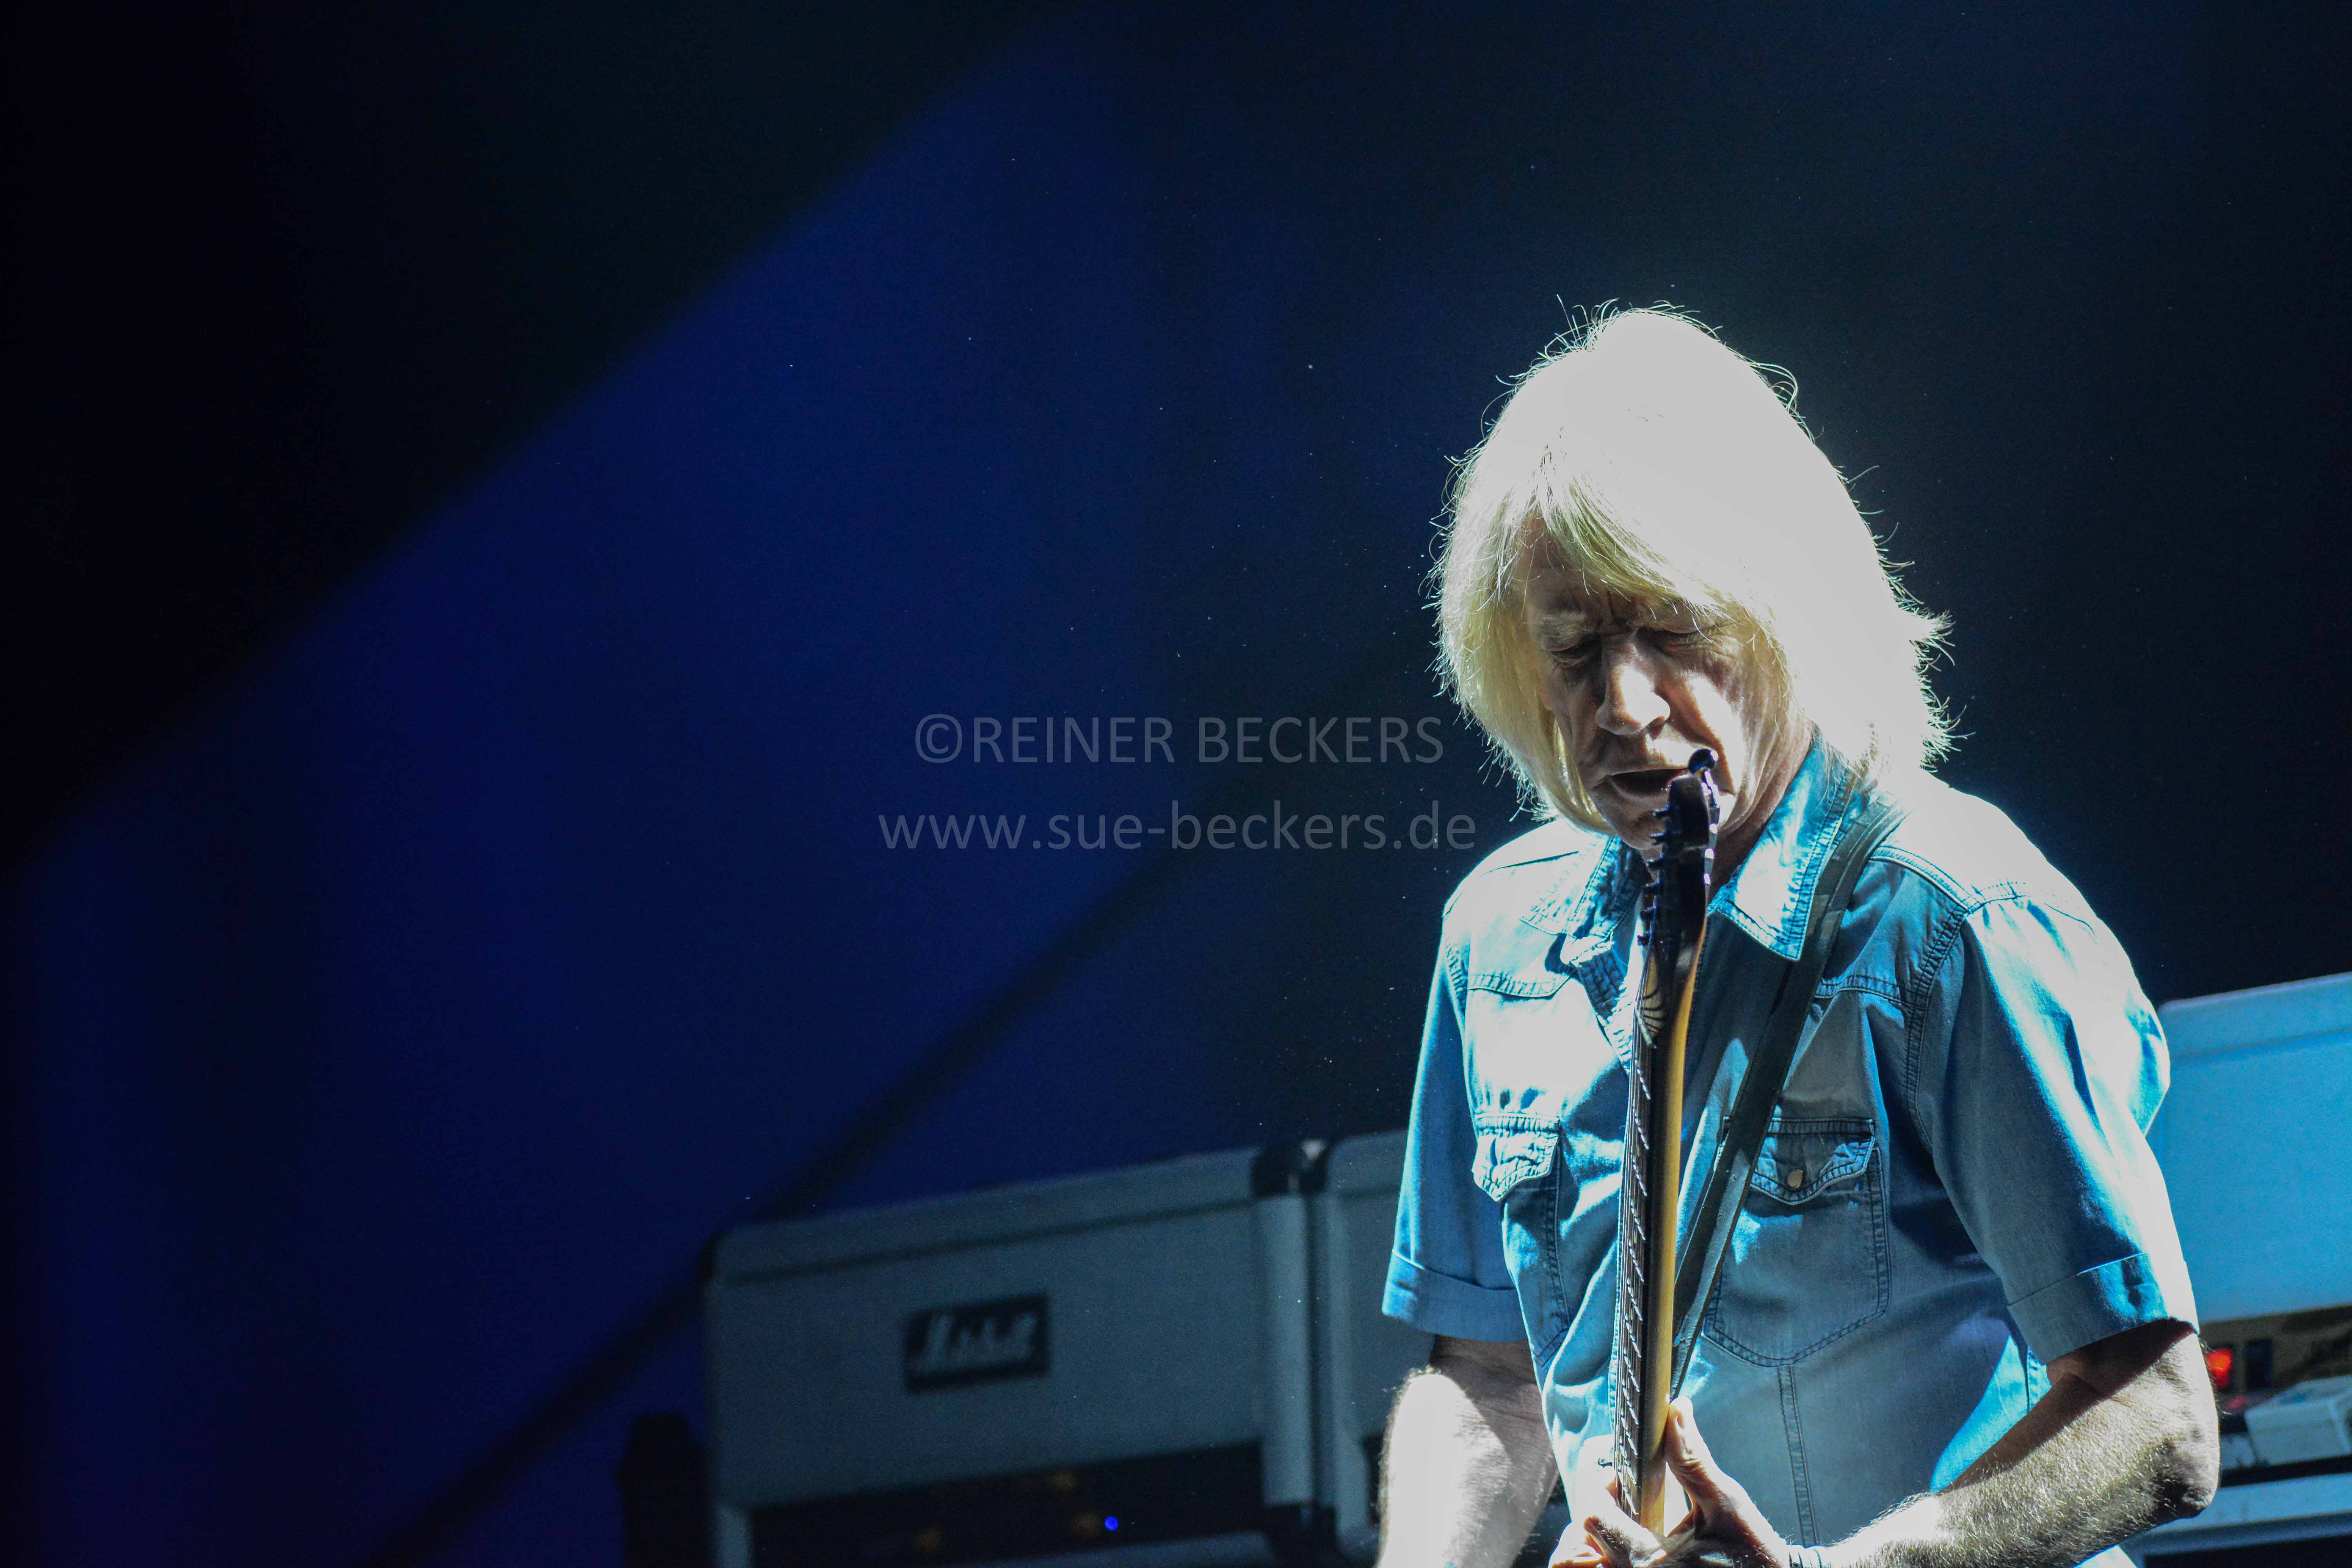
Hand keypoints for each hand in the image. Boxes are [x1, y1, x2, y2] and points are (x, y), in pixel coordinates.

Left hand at [1579, 1401, 1792, 1567]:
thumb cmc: (1755, 1555)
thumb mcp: (1727, 1504)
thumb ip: (1694, 1461)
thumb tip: (1676, 1412)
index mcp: (1649, 1559)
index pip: (1594, 1515)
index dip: (1598, 1484)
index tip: (1619, 1468)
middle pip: (1590, 1536)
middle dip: (1601, 1505)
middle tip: (1627, 1487)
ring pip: (1600, 1553)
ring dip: (1610, 1526)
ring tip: (1635, 1507)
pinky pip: (1619, 1564)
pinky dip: (1622, 1543)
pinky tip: (1647, 1528)